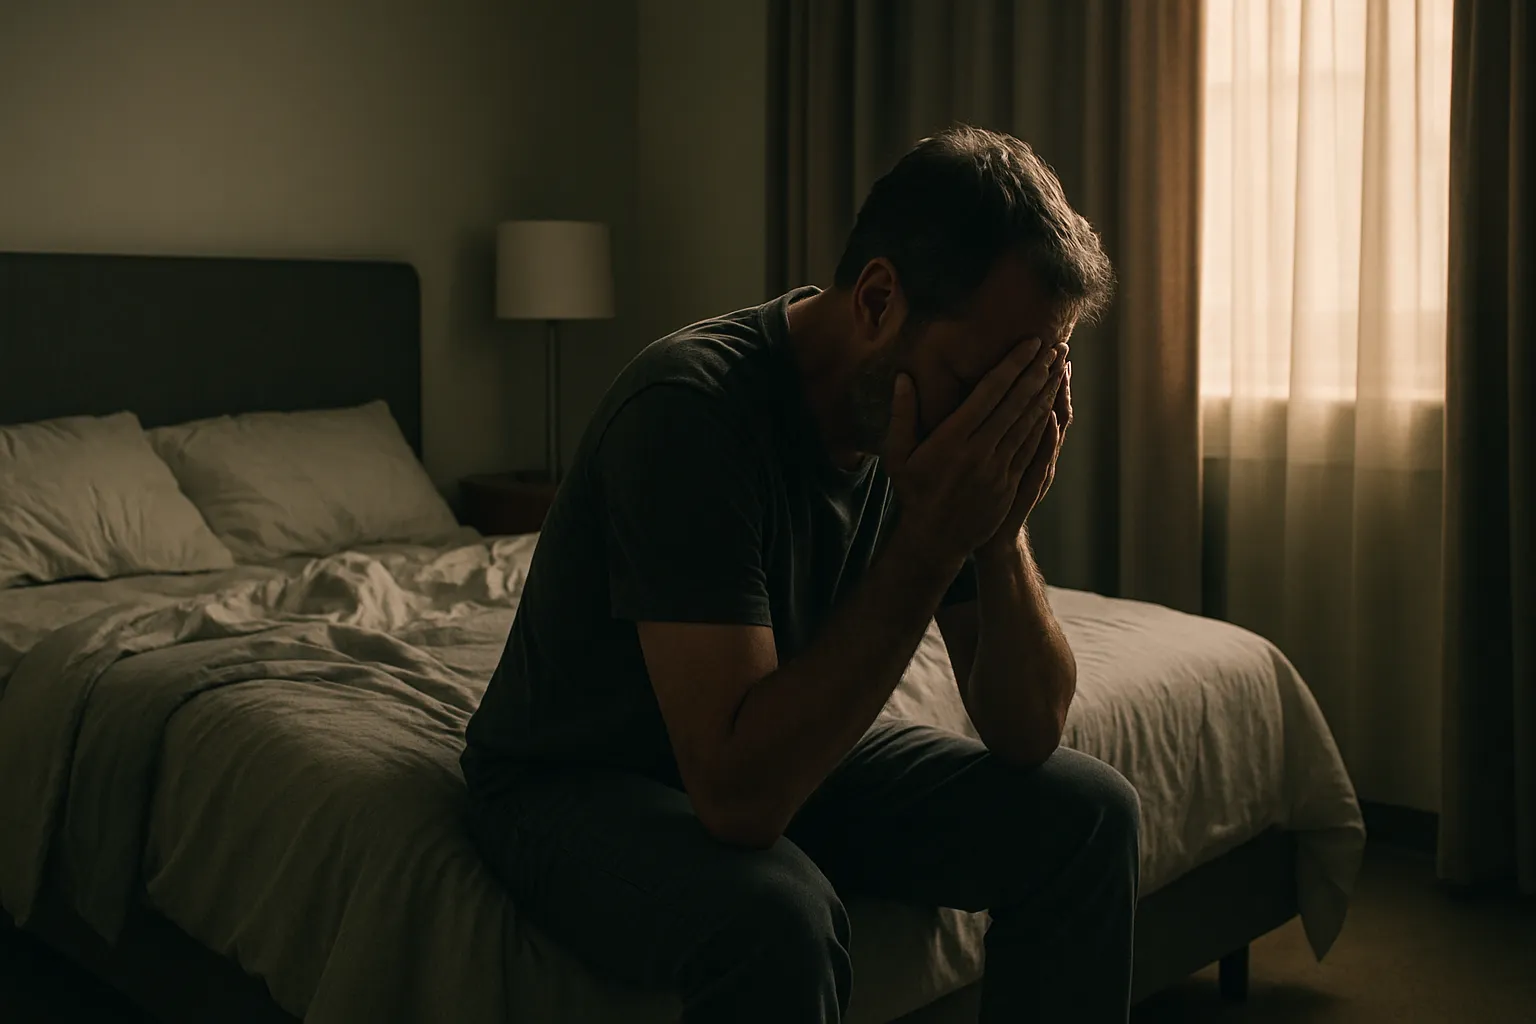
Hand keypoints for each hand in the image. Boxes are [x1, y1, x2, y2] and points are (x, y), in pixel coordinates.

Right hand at [882, 338, 1061, 566]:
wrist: (934, 540)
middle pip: (1016, 404)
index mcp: (952, 439)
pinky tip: (1054, 407)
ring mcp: (998, 469)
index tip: (1030, 344)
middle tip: (1056, 347)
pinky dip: (1045, 425)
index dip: (1013, 366)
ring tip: (1060, 369)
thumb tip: (904, 378)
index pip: (989, 393)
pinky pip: (1032, 449)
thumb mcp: (898, 455)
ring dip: (1047, 394)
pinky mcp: (1009, 484)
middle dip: (1038, 373)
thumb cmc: (912, 492)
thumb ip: (902, 415)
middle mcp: (979, 451)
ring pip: (1029, 424)